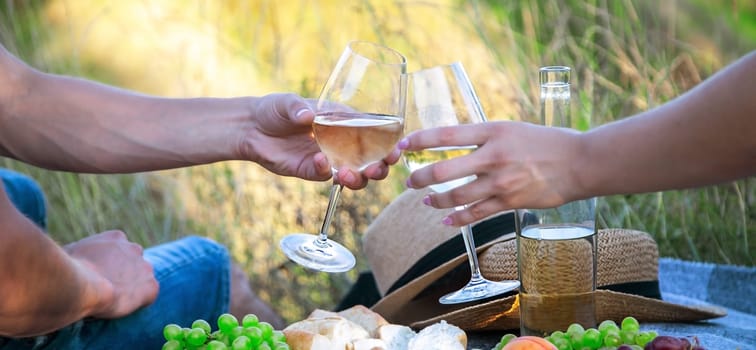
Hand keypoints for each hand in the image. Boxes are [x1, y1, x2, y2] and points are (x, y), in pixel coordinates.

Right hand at [64, 230, 157, 318]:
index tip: (101, 275)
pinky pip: (150, 295)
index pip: (119, 250)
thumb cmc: (66, 269)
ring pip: (143, 279)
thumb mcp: (71, 252)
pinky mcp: (150, 287)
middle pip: (133, 263)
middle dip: (124, 275)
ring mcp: (145, 268)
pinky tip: (124, 306)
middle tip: (109, 289)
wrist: (77, 284)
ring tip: (113, 299)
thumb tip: (74, 260)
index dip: (110, 265)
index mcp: (116, 237)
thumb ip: (81, 253)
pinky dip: (140, 301)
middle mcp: (134, 249)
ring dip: (132, 288)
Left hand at [241, 93, 397, 189]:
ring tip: (350, 174)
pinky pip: (326, 177)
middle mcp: (342, 143)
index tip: (395, 149)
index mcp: (346, 122)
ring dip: (359, 178)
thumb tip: (308, 115)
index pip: (376, 134)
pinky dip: (327, 172)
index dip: (389, 144)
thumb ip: (298, 108)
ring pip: (355, 175)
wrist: (250, 129)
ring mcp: (329, 159)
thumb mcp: (287, 102)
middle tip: (379, 167)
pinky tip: (321, 162)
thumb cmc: (274, 109)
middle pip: (372, 160)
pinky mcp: (311, 171)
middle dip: (381, 167)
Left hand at [399, 121, 583, 225]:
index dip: (420, 140)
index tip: (403, 144)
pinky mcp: (510, 202)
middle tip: (409, 182)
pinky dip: (458, 219)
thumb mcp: (512, 129)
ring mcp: (501, 181)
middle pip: (444, 170)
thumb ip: (484, 138)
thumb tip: (455, 145)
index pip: (446, 135)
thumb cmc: (546, 142)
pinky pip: (476, 214)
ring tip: (427, 200)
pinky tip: (447, 220)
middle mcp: (493, 156)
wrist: (580, 162)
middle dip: (420, 178)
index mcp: (493, 131)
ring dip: (436, 200)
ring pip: (456, 196)